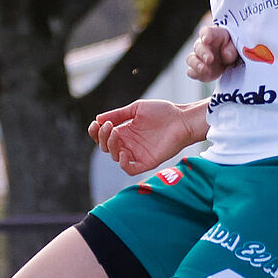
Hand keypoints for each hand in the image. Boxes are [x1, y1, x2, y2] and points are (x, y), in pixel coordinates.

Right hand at [88, 100, 202, 175]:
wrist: (182, 119)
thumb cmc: (162, 112)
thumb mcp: (136, 108)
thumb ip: (118, 114)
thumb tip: (97, 119)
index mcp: (125, 131)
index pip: (103, 136)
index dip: (95, 132)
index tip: (95, 124)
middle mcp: (129, 144)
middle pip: (106, 147)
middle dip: (102, 137)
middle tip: (109, 126)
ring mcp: (137, 153)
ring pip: (115, 157)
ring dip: (110, 146)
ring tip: (115, 132)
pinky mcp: (147, 162)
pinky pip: (130, 169)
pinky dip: (123, 163)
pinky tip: (122, 152)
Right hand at [185, 26, 240, 81]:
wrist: (231, 59)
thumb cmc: (233, 48)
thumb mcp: (237, 45)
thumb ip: (232, 48)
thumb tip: (226, 55)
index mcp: (213, 35)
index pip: (207, 32)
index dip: (206, 35)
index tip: (206, 39)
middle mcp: (203, 45)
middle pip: (198, 46)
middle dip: (203, 53)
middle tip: (209, 59)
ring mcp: (199, 58)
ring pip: (191, 59)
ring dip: (196, 64)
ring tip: (203, 69)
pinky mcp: (199, 70)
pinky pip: (192, 72)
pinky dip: (197, 74)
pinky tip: (205, 75)